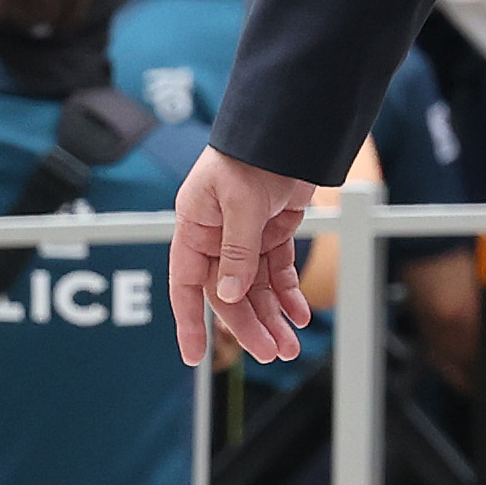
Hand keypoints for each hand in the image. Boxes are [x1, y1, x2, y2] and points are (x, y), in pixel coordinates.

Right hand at [170, 145, 320, 366]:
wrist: (288, 129)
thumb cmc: (252, 155)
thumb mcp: (241, 204)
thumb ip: (236, 252)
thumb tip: (228, 296)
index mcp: (194, 227)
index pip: (186, 284)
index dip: (189, 320)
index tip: (194, 355)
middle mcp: (216, 236)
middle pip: (228, 293)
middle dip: (249, 325)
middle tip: (271, 352)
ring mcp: (245, 235)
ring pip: (255, 288)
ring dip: (272, 316)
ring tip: (290, 345)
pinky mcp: (273, 231)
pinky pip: (277, 270)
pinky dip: (288, 293)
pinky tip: (299, 315)